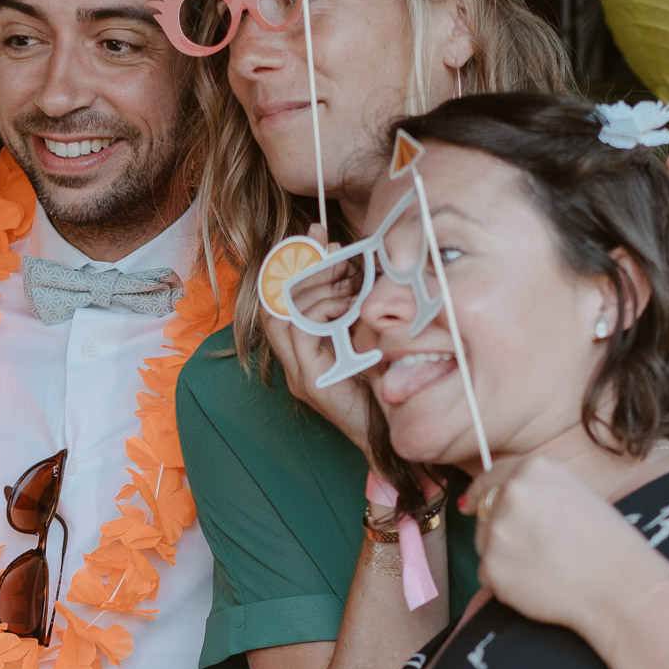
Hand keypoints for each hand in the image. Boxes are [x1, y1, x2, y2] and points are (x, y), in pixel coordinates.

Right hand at [265, 222, 373, 451]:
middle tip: (335, 251)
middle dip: (304, 266)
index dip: (294, 260)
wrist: (394, 435)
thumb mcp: (370, 335)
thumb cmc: (386, 387)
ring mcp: (299, 372)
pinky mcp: (310, 381)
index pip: (281, 295)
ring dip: (314, 287)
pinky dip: (322, 310)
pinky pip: (302, 332)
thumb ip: (359, 308)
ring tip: (347, 278)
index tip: (317, 233)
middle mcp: (294, 359)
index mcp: (305, 348)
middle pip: (274, 299)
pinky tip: (349, 305)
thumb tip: (361, 265)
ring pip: (283, 313)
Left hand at [462, 453, 664, 636]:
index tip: (470, 504)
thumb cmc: (606, 544)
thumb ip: (533, 490)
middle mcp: (511, 493)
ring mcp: (498, 530)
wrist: (619, 586)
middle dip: (500, 530)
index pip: (490, 476)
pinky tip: (538, 584)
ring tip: (545, 566)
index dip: (479, 492)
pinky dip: (506, 582)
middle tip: (535, 550)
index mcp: (534, 469)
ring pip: (484, 544)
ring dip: (503, 556)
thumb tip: (490, 500)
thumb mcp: (573, 493)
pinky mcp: (491, 566)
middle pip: (485, 512)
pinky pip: (488, 574)